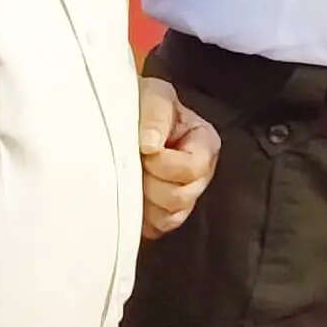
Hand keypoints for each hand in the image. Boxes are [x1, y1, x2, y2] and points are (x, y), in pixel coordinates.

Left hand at [136, 77, 218, 241]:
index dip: (163, 162)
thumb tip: (149, 144)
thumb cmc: (142, 106)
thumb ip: (155, 114)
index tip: (144, 146)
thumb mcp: (153, 96)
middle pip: (180, 198)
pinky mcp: (162, 218)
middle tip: (136, 163)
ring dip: (143, 199)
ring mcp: (182, 199)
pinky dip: (138, 216)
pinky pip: (154, 229)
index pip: (192, 168)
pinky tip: (132, 193)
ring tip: (133, 177)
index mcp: (204, 144)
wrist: (121, 121)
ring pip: (167, 217)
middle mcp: (199, 175)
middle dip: (150, 182)